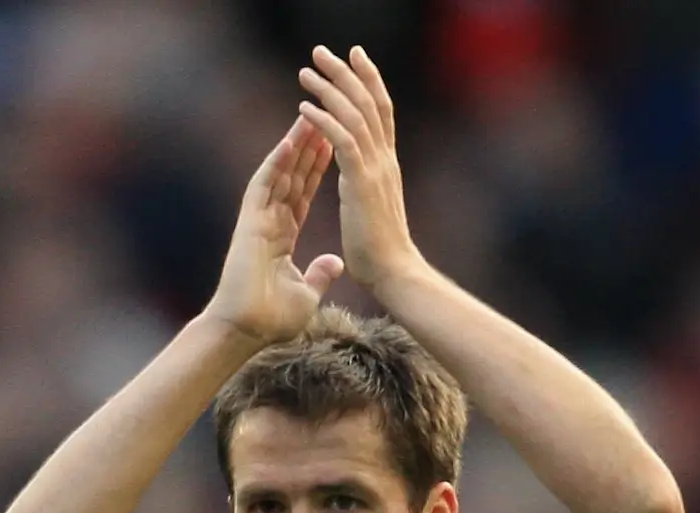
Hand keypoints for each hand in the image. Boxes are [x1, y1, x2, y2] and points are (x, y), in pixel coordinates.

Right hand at [205, 114, 344, 347]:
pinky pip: (263, 187)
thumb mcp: (306, 294)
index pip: (303, 195)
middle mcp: (269, 224)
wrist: (246, 331)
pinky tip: (289, 141)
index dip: (318, 170)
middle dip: (308, 148)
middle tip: (323, 116)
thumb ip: (319, 275)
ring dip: (294, 147)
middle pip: (292, 178)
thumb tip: (336, 262)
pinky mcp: (248, 224)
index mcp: (282, 238)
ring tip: (309, 117)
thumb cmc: (271, 320)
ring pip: (279, 176)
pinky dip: (276, 164)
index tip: (332, 144)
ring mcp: (257, 222)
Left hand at [296, 46, 421, 291]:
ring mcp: (375, 169)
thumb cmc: (381, 256)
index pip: (380, 112)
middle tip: (323, 51)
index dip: (368, 82)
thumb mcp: (372, 214)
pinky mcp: (362, 183)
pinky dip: (323, 121)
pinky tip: (305, 107)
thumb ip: (366, 194)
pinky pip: (342, 141)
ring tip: (306, 70)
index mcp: (386, 166)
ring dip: (329, 89)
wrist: (394, 274)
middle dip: (346, 73)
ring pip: (354, 115)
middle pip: (368, 102)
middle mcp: (384, 160)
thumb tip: (358, 190)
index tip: (354, 59)